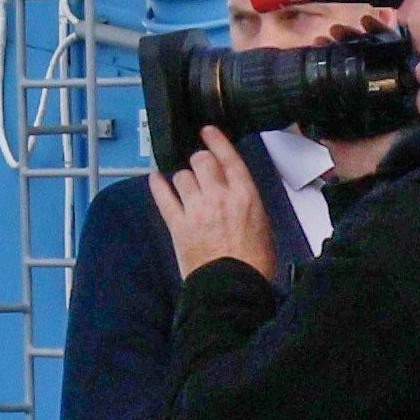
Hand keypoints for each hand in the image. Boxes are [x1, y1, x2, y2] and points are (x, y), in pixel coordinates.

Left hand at [148, 138, 282, 286]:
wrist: (234, 288)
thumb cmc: (254, 264)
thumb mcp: (264, 226)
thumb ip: (246, 203)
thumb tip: (235, 193)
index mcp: (245, 195)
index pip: (228, 157)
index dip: (215, 140)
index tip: (207, 131)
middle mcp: (219, 196)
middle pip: (201, 161)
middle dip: (199, 160)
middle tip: (199, 168)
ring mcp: (196, 209)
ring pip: (181, 176)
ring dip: (183, 178)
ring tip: (186, 186)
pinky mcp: (178, 225)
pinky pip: (163, 196)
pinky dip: (157, 185)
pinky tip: (155, 178)